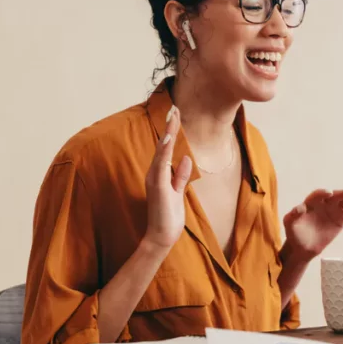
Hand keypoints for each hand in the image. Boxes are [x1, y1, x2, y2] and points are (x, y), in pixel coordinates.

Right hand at [143, 105, 193, 248]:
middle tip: (175, 108)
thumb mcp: (178, 192)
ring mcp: (155, 178)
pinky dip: (164, 151)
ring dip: (168, 133)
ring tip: (173, 116)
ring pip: (162, 151)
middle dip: (169, 126)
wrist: (161, 235)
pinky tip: (168, 139)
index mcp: (160, 173)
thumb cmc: (169, 216)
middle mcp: (154, 173)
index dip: (172, 131)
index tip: (176, 115)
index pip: (167, 148)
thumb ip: (181, 176)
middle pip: (163, 145)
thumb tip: (187, 159)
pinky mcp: (158, 186)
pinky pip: (161, 165)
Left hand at [283, 189, 342, 259]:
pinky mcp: (341, 220)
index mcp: (311, 202)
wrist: (303, 248)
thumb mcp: (289, 224)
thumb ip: (292, 215)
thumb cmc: (294, 234)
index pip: (318, 195)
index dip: (323, 193)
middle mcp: (324, 203)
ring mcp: (334, 211)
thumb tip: (299, 208)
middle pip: (335, 196)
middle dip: (342, 193)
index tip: (329, 193)